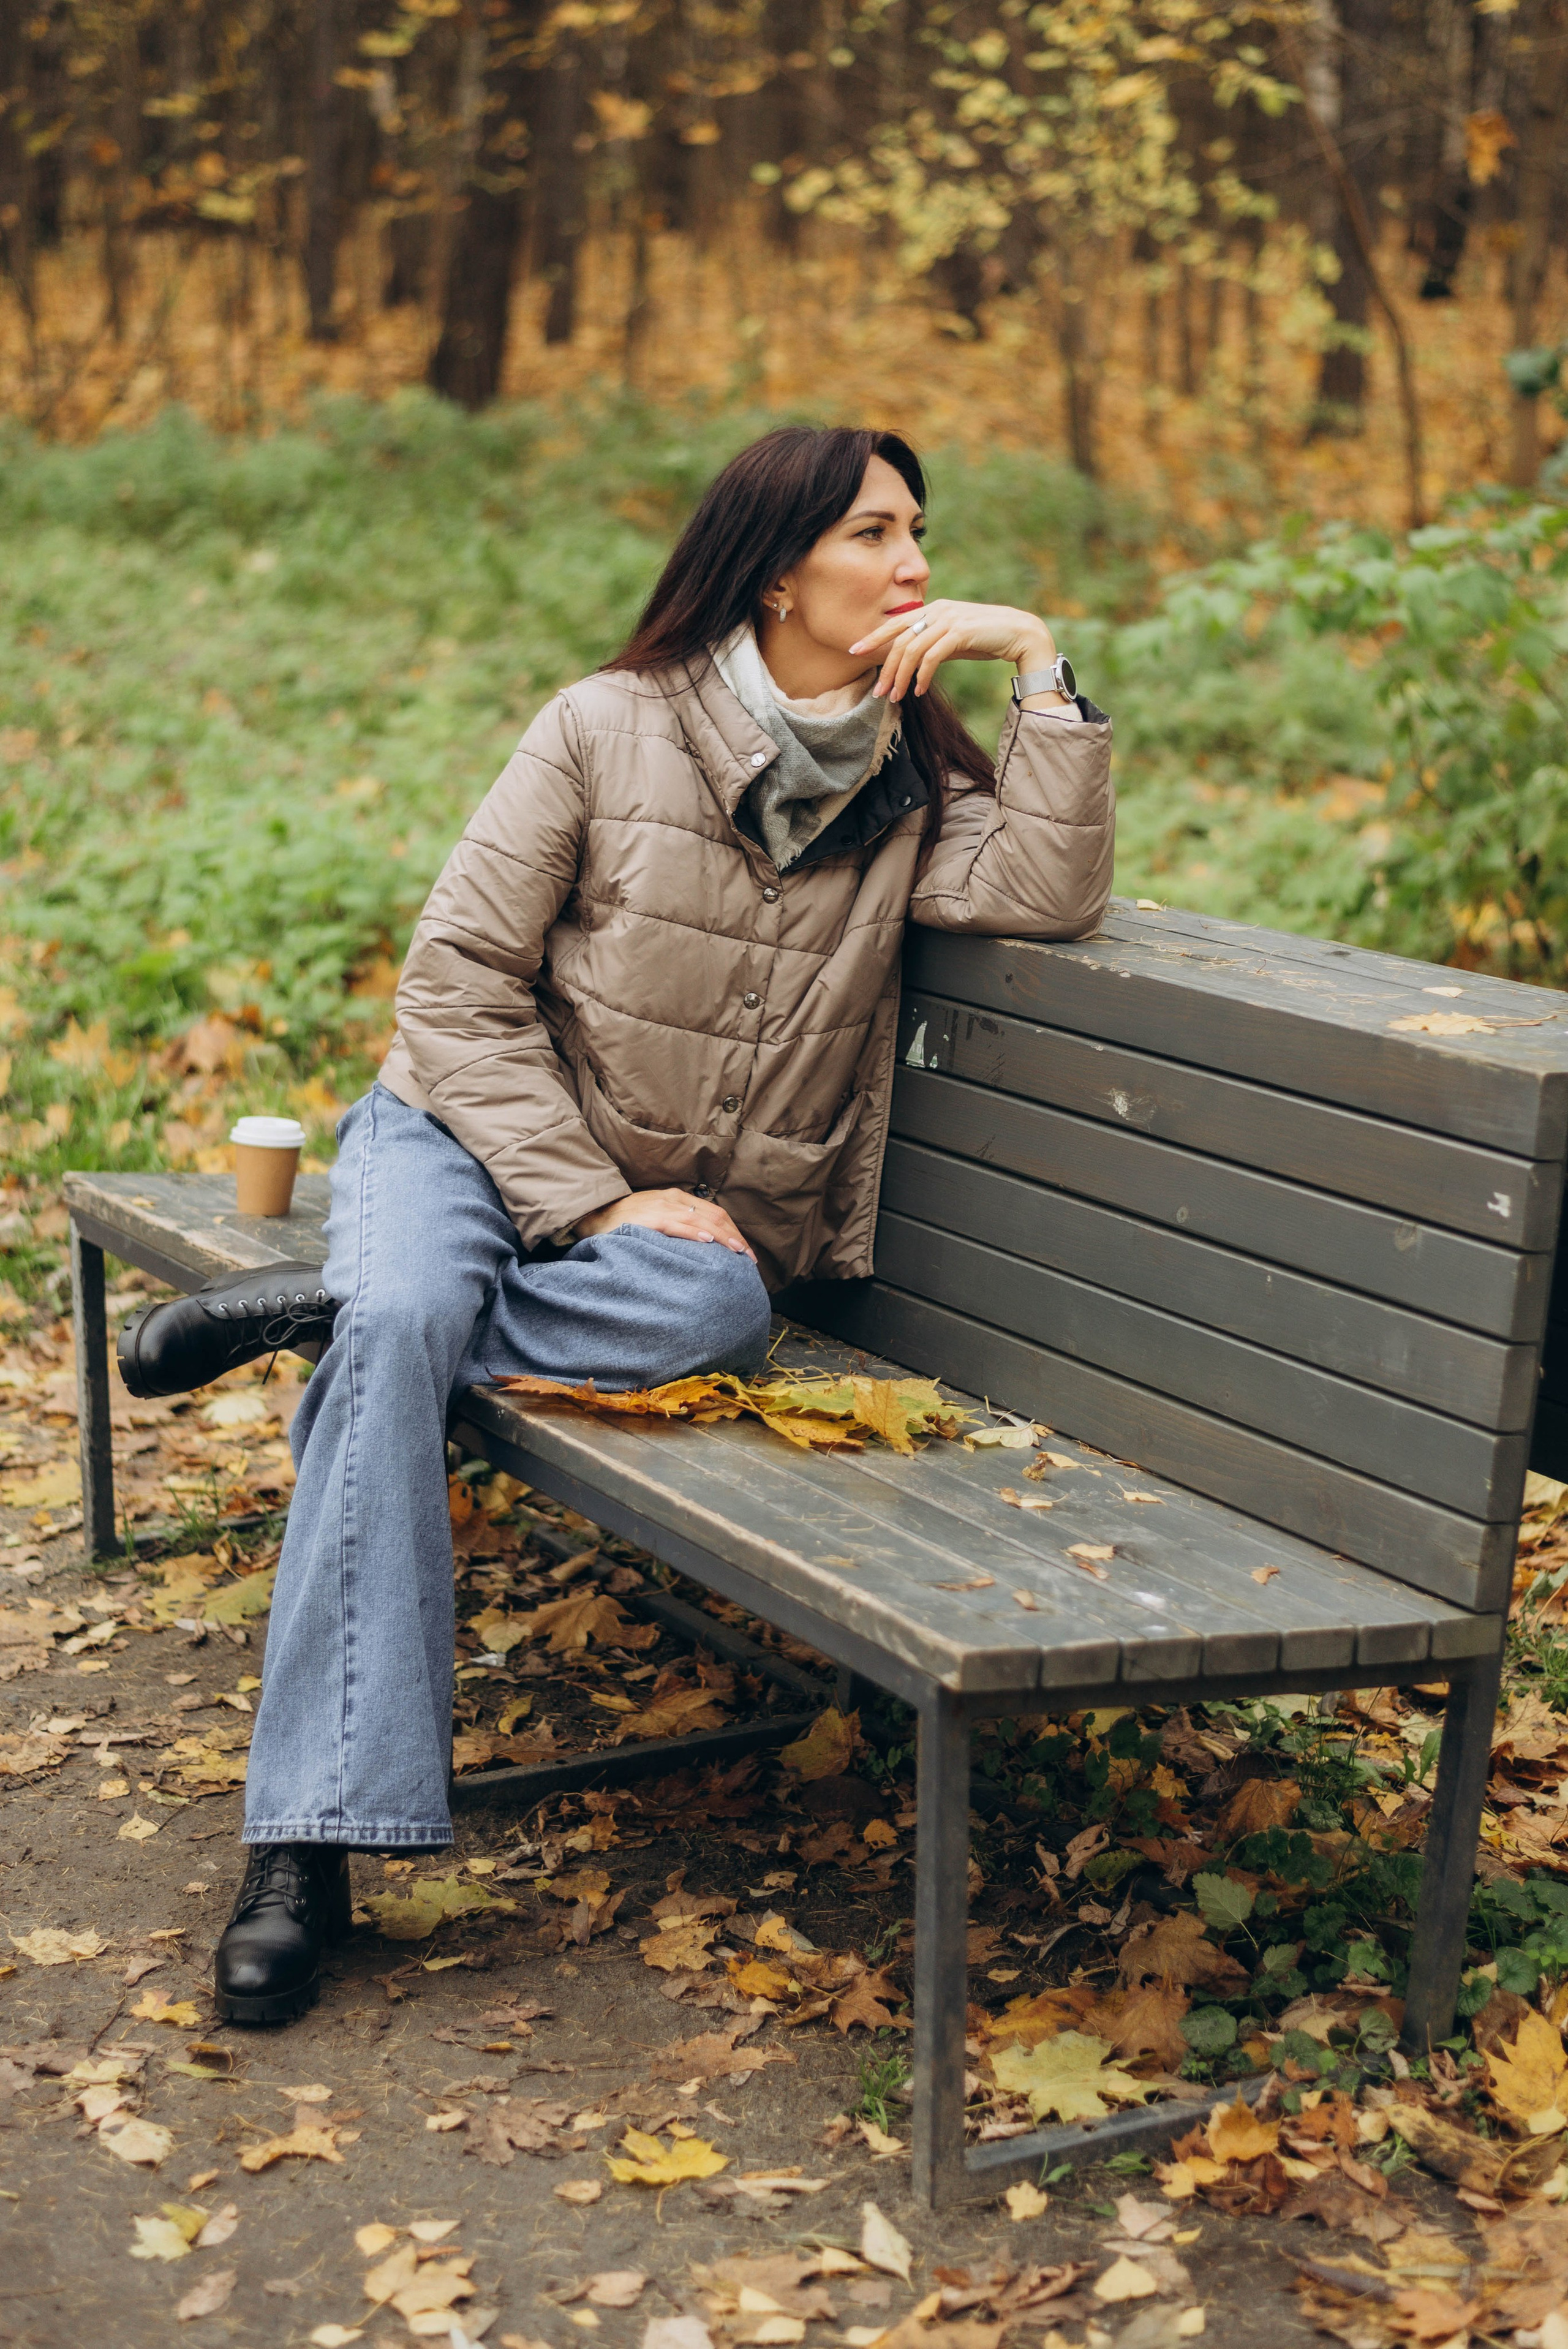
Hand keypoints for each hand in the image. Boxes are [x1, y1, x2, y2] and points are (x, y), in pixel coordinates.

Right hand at [576, 1188, 756, 1260]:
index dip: (734, 1232)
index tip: (746, 1252)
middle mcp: (673, 1200)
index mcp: (678, 1199)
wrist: (594, 1215)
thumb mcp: (657, 1221)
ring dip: (723, 1237)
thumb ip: (679, 1229)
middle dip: (735, 1237)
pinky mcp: (649, 1218)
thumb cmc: (626, 1223)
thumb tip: (704, 1247)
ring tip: (737, 1252)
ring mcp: (661, 1207)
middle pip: (714, 1216)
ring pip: (701, 1220)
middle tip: (749, 1259)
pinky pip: (677, 1224)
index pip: (715, 1214)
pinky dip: (695, 1233)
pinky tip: (709, 1242)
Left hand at [849, 600, 1056, 703]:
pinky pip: (932, 656)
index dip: (874, 637)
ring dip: (901, 677)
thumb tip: (913, 663)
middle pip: (900, 639)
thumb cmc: (987, 639)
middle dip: (886, 668)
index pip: (896, 623)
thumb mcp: (954, 641)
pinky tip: (919, 691)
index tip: (855, 650)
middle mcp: (938, 610)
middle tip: (878, 692)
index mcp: (933, 609)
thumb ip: (933, 645)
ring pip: (912, 650)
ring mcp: (949, 619)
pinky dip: (922, 676)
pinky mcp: (960, 631)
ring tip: (896, 697)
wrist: (1021, 633)